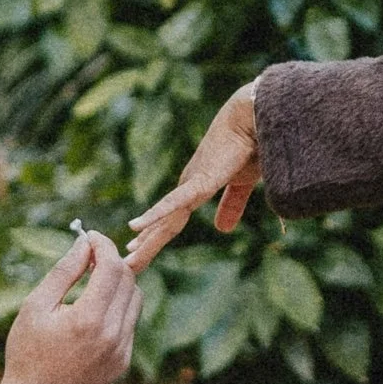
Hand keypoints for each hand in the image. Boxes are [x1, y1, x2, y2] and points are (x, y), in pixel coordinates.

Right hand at [0, 229, 141, 383]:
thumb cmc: (27, 352)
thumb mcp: (36, 306)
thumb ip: (64, 272)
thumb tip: (84, 244)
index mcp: (89, 319)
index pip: (112, 267)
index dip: (103, 245)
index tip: (90, 236)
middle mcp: (112, 334)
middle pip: (128, 280)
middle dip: (111, 260)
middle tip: (89, 256)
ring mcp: (122, 350)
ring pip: (134, 299)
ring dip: (117, 283)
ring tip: (91, 281)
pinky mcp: (123, 361)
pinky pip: (129, 322)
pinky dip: (116, 307)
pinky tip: (91, 311)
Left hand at [125, 83, 262, 265]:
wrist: (254, 118)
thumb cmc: (250, 146)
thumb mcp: (241, 184)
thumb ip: (231, 205)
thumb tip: (221, 229)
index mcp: (196, 188)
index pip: (172, 219)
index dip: (155, 235)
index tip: (139, 249)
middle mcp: (188, 187)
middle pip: (164, 224)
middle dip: (147, 246)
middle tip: (128, 265)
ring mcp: (191, 184)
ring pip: (165, 220)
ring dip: (148, 240)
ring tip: (129, 256)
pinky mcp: (200, 181)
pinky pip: (175, 202)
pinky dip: (155, 215)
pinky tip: (136, 227)